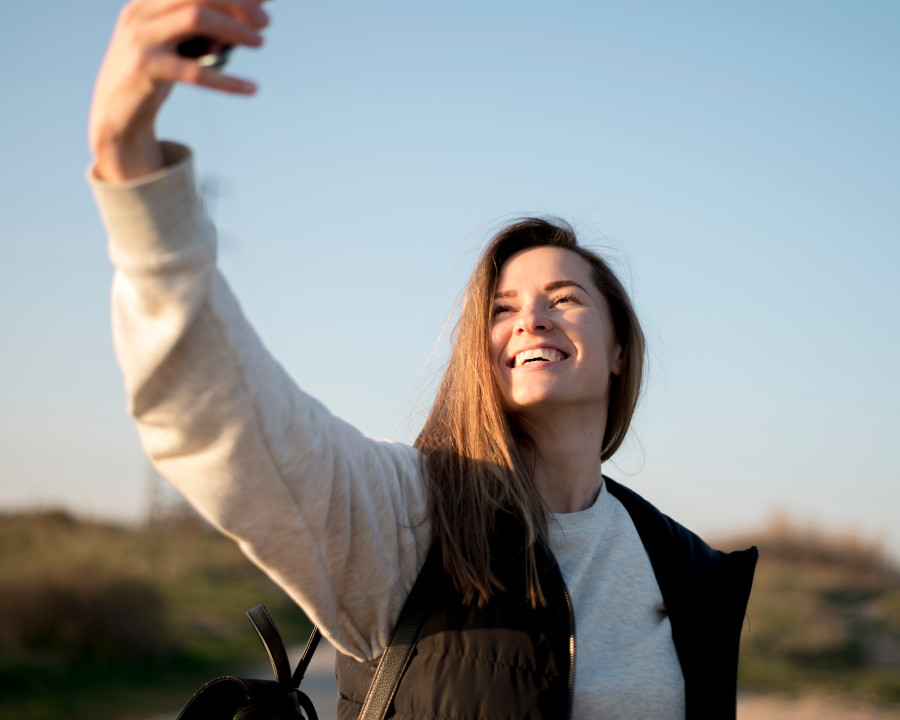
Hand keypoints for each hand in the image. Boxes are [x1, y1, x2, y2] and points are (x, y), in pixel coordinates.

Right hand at [89, 0, 269, 180]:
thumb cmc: (157, 74)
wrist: (115, 114)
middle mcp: (142, 11)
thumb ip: (206, 30)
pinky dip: (227, 80)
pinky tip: (251, 88)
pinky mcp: (145, 69)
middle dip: (237, 3)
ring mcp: (141, 38)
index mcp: (149, 1)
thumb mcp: (179, 45)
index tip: (264, 0)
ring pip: (195, 18)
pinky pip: (194, 71)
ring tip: (261, 43)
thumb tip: (249, 17)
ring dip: (234, 28)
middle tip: (266, 22)